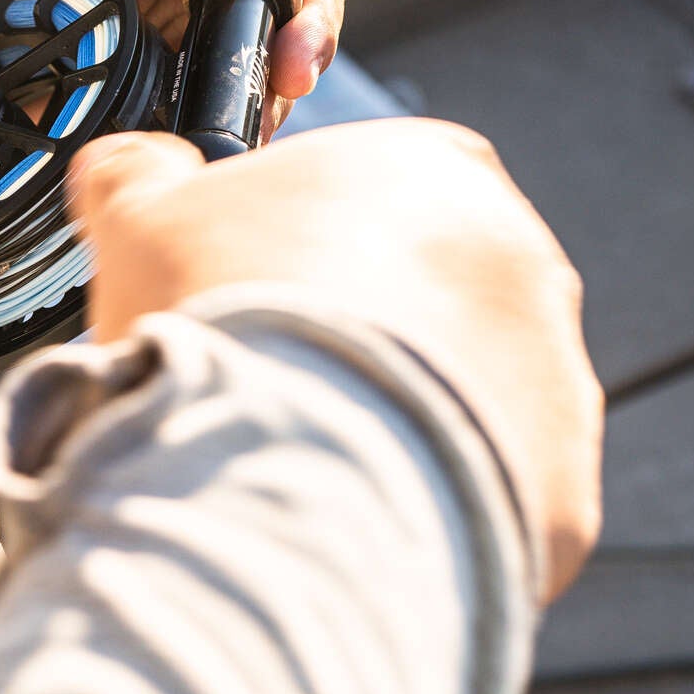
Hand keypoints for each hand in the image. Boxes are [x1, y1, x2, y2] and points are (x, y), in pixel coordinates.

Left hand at [0, 0, 344, 128]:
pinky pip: (159, 138)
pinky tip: (165, 164)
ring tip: (224, 144)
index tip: (292, 52)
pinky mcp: (119, 104)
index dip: (310, 13)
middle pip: (277, 49)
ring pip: (227, 102)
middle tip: (269, 107)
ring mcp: (166, 57)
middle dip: (282, 83)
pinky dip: (170, 154)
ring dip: (235, 125)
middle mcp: (206, 0)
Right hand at [68, 119, 603, 602]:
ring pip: (470, 401)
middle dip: (363, 336)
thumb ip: (141, 175)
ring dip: (400, 425)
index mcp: (432, 169)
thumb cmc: (224, 326)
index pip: (384, 185)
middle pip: (432, 294)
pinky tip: (355, 526)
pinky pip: (490, 501)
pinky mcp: (561, 489)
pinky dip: (431, 513)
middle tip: (276, 384)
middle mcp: (522, 263)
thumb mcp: (140, 216)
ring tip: (308, 466)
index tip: (257, 289)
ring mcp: (554, 380)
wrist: (289, 474)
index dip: (310, 238)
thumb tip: (132, 168)